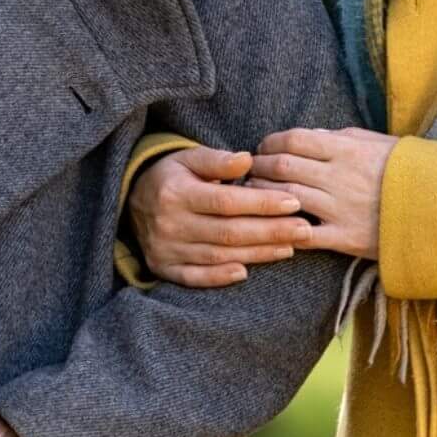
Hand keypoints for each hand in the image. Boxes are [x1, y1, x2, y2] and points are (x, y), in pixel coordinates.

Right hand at [129, 146, 311, 287]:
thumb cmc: (172, 175)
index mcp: (176, 192)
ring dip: (257, 253)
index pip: (227, 201)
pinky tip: (246, 273)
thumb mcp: (189, 158)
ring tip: (290, 247)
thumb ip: (218, 160)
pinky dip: (219, 278)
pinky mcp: (163, 268)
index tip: (294, 201)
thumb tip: (248, 160)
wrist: (131, 200)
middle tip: (305, 229)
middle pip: (228, 231)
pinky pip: (195, 278)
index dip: (262, 203)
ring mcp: (165, 249)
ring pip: (218, 256)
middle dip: (271, 231)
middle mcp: (169, 223)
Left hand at [248, 126, 398, 260]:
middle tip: (251, 171)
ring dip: (263, 196)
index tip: (263, 147)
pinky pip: (305, 235)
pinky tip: (276, 226)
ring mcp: (341, 209)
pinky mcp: (346, 238)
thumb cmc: (411, 171)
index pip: (295, 140)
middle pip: (283, 167)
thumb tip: (312, 134)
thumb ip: (344, 137)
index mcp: (348, 149)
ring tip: (255, 196)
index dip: (271, 142)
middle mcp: (340, 177)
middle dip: (260, 167)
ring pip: (286, 198)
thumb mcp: (381, 142)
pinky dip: (285, 229)